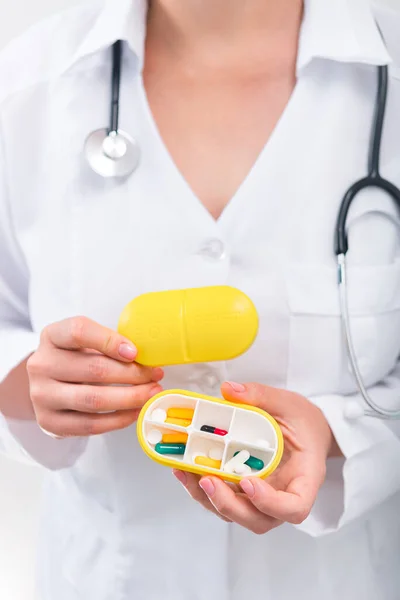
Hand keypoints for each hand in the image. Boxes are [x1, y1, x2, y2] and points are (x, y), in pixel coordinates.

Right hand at [27, 316, 162, 437]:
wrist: (46, 385)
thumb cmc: (74, 359)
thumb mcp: (85, 342)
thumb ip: (109, 344)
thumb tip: (146, 357)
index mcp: (52, 336)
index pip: (79, 332)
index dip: (110, 341)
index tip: (135, 352)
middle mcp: (41, 365)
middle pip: (93, 369)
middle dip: (132, 374)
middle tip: (154, 375)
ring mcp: (42, 395)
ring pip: (93, 400)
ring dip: (130, 398)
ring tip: (150, 393)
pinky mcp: (49, 422)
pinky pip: (90, 425)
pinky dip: (118, 419)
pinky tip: (135, 411)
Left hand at [174, 381, 339, 533]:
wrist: (307, 430)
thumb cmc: (304, 421)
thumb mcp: (287, 403)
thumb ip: (260, 396)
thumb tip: (228, 390)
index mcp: (305, 478)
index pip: (295, 507)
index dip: (270, 503)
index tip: (248, 483)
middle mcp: (284, 495)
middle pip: (260, 520)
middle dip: (229, 505)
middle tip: (207, 480)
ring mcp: (263, 498)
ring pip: (238, 515)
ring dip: (210, 500)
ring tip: (188, 474)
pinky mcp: (245, 493)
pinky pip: (226, 500)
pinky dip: (203, 491)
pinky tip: (185, 471)